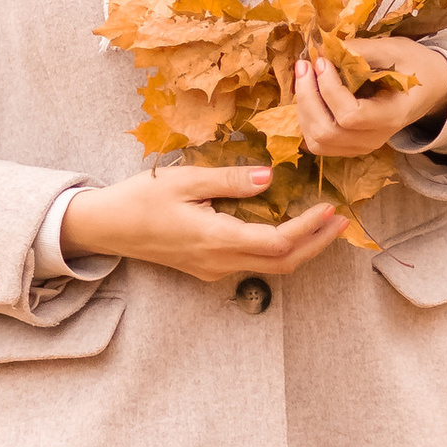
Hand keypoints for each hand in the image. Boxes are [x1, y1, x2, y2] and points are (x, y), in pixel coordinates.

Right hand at [61, 165, 349, 281]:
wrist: (105, 228)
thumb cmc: (139, 199)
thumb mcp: (184, 180)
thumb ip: (230, 181)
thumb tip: (270, 177)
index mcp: (216, 240)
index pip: (277, 242)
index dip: (309, 229)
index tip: (330, 209)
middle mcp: (220, 262)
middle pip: (283, 263)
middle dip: (317, 243)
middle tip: (342, 220)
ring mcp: (214, 269)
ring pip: (270, 266)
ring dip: (301, 247)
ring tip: (324, 223)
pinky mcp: (208, 266)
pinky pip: (253, 261)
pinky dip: (279, 247)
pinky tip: (287, 226)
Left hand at [295, 36, 446, 159]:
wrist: (430, 88)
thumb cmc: (414, 65)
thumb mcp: (394, 50)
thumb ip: (360, 50)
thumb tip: (322, 48)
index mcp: (392, 115)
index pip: (351, 116)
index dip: (329, 89)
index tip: (322, 61)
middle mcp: (376, 138)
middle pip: (327, 132)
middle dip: (308, 97)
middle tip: (304, 65)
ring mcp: (361, 146)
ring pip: (318, 141)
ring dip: (304, 108)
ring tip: (303, 76)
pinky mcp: (350, 145)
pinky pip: (318, 142)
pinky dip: (307, 118)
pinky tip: (309, 93)